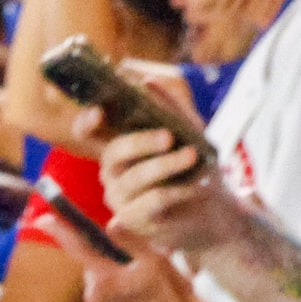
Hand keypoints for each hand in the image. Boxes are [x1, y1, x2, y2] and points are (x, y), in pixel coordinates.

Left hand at [74, 225, 235, 301]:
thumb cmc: (172, 294)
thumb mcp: (156, 259)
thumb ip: (129, 240)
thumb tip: (110, 223)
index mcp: (104, 277)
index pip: (77, 248)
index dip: (59, 231)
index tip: (42, 218)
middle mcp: (94, 297)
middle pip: (92, 269)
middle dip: (108, 263)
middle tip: (135, 267)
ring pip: (99, 288)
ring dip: (113, 283)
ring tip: (141, 288)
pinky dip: (117, 301)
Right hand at [93, 118, 255, 259]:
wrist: (213, 209)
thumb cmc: (196, 167)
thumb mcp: (191, 132)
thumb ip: (172, 108)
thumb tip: (147, 82)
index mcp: (120, 145)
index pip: (89, 132)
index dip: (87, 121)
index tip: (99, 111)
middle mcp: (112, 170)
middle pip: (112, 153)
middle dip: (140, 142)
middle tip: (167, 136)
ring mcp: (119, 196)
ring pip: (133, 178)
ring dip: (165, 165)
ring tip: (192, 156)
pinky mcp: (132, 219)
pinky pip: (150, 201)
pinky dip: (176, 191)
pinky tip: (195, 186)